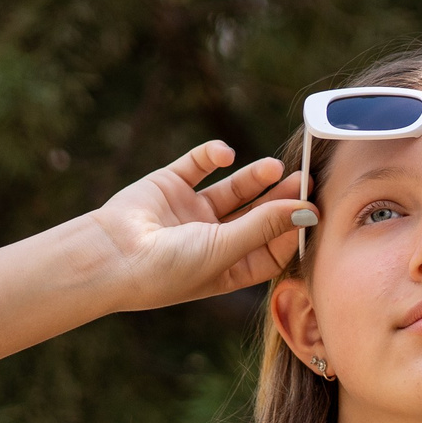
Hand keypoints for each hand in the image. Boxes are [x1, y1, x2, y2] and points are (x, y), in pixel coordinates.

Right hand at [88, 141, 310, 309]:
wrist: (109, 256)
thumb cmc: (168, 269)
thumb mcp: (224, 250)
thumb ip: (264, 226)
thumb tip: (308, 210)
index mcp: (226, 269)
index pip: (270, 250)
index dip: (291, 231)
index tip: (312, 211)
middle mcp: (211, 241)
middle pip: (257, 216)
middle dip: (280, 199)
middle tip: (304, 180)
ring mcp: (191, 213)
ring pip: (233, 190)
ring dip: (255, 177)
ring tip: (275, 166)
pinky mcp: (170, 185)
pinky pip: (198, 165)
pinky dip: (212, 155)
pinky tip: (224, 154)